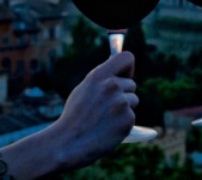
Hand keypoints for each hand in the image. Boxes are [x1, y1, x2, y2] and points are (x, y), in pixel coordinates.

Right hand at [48, 51, 137, 168]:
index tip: (124, 76)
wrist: (68, 142)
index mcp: (99, 75)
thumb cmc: (75, 116)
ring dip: (124, 108)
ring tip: (105, 118)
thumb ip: (102, 79)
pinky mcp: (128, 119)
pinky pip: (131, 117)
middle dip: (123, 93)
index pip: (127, 58)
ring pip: (133, 101)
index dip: (128, 68)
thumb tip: (120, 71)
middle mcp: (112, 86)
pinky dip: (122, 123)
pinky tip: (108, 128)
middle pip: (131, 84)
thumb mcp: (84, 89)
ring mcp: (121, 103)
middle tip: (107, 106)